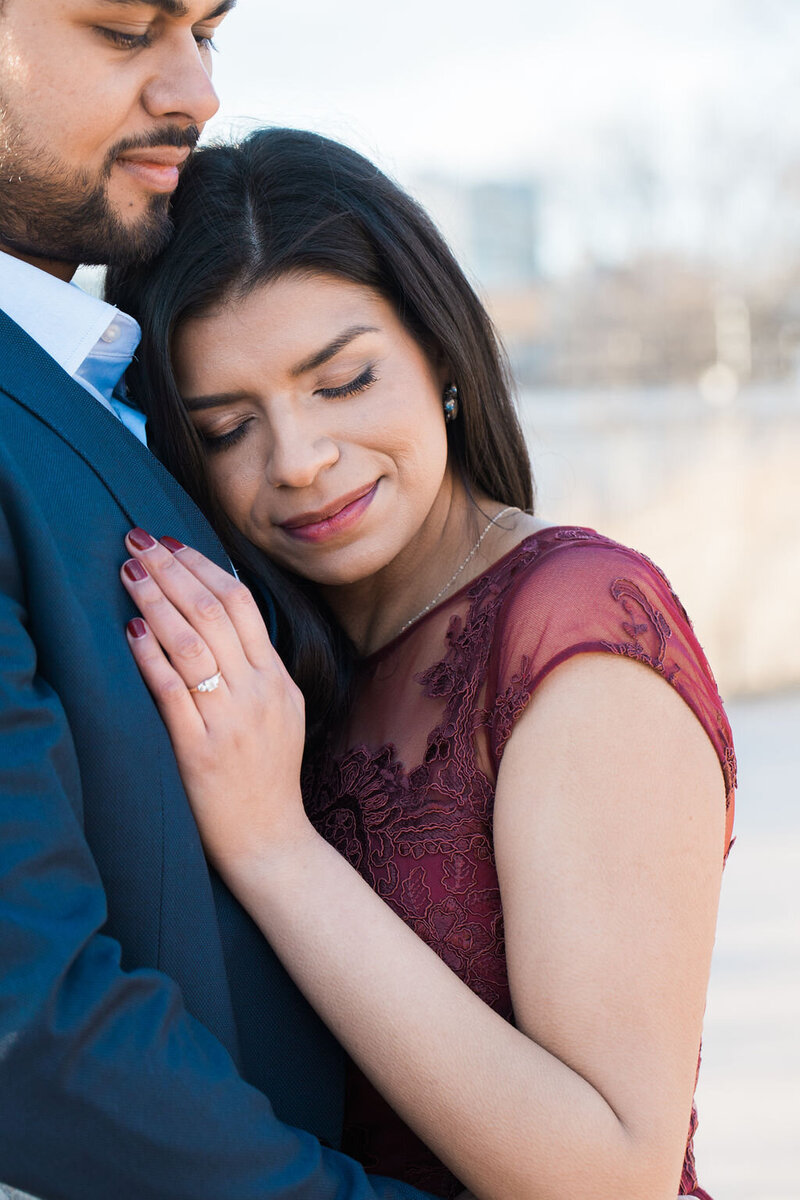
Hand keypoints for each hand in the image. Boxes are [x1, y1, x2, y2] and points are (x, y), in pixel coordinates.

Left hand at [120, 529, 309, 869]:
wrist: (271, 841)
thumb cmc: (268, 776)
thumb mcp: (281, 711)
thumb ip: (257, 666)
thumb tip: (222, 614)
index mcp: (276, 679)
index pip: (240, 603)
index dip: (201, 565)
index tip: (170, 542)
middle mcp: (258, 692)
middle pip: (214, 611)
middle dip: (172, 569)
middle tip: (137, 540)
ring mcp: (232, 720)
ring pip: (192, 643)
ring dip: (156, 601)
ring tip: (128, 572)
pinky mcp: (201, 750)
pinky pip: (173, 692)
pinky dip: (150, 656)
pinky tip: (130, 630)